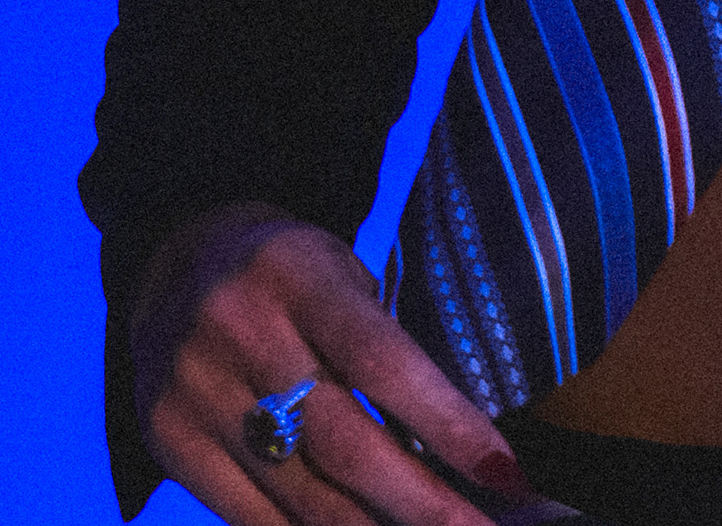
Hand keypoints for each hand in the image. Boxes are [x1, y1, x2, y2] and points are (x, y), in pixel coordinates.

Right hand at [133, 206, 563, 522]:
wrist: (174, 264)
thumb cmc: (293, 276)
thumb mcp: (342, 276)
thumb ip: (386, 352)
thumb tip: (465, 454)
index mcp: (296, 275)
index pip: (383, 361)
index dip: (447, 424)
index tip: (506, 473)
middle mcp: (241, 334)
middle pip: (345, 445)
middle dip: (424, 505)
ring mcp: (197, 396)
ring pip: (303, 496)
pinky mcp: (170, 446)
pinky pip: (253, 520)